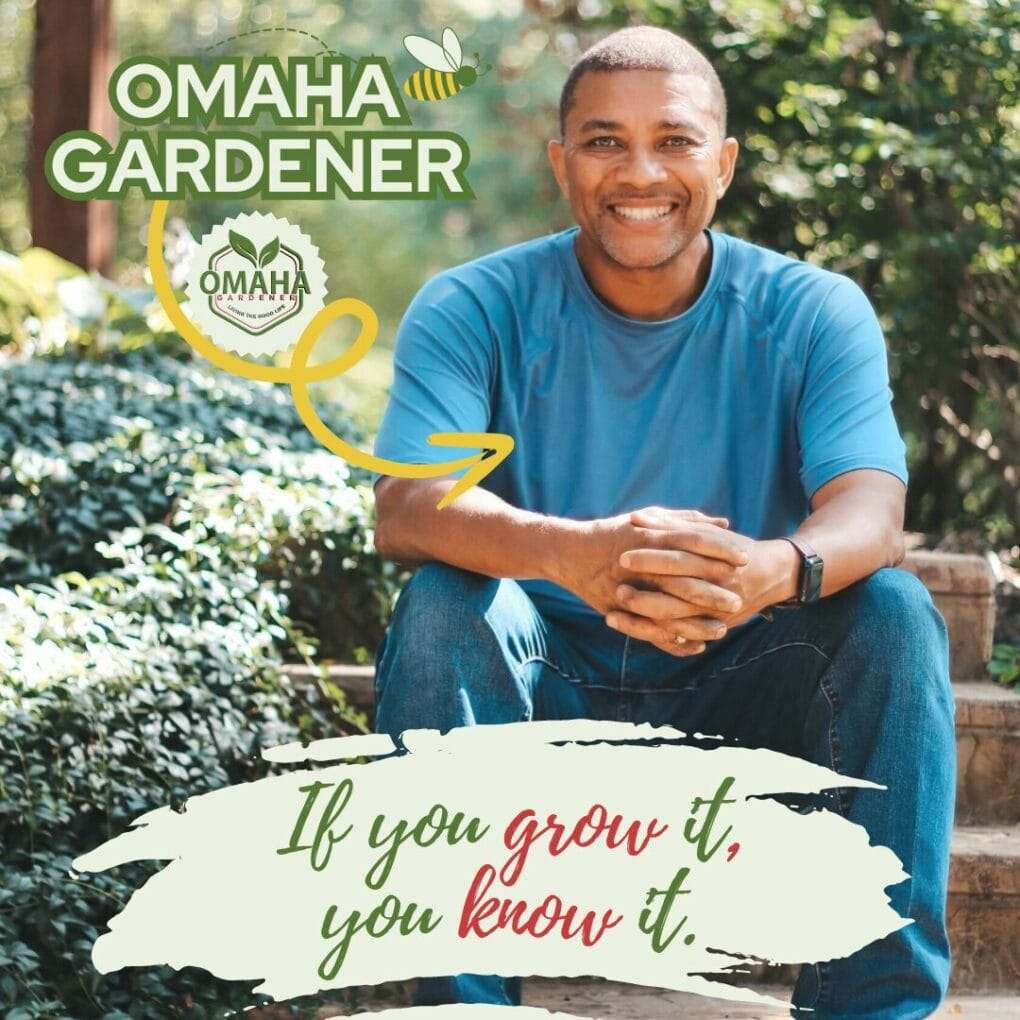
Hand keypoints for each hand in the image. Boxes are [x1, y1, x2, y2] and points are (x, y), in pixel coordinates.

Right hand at [552, 509, 748, 628]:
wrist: (569, 553)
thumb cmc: (614, 532)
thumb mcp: (649, 518)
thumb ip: (686, 520)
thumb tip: (724, 524)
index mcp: (652, 538)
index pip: (695, 544)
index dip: (721, 552)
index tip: (744, 559)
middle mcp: (644, 564)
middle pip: (687, 581)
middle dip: (714, 593)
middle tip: (739, 601)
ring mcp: (631, 588)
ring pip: (672, 611)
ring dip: (698, 623)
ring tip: (722, 630)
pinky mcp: (621, 610)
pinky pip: (652, 630)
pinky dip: (674, 640)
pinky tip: (694, 646)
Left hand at [604, 507, 798, 655]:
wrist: (773, 575)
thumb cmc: (732, 548)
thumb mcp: (707, 534)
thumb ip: (671, 525)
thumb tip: (637, 517)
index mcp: (714, 559)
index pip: (680, 557)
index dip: (651, 558)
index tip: (623, 557)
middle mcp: (717, 587)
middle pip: (678, 592)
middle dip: (645, 593)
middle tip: (617, 589)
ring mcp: (716, 611)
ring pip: (677, 621)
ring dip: (643, 621)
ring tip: (614, 616)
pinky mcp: (714, 627)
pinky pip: (684, 639)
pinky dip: (658, 638)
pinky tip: (634, 633)